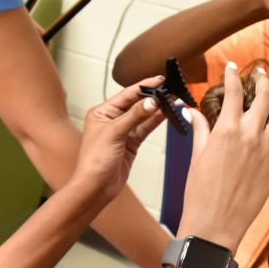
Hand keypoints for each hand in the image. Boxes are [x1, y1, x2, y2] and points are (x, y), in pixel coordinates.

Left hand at [70, 80, 165, 202]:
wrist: (95, 187)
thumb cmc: (95, 161)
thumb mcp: (115, 133)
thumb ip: (134, 116)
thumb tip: (151, 101)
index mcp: (101, 112)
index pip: (126, 94)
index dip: (144, 86)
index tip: (159, 80)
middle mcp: (111, 120)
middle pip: (135, 104)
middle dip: (152, 97)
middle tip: (170, 90)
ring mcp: (122, 132)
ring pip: (142, 116)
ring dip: (156, 109)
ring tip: (173, 100)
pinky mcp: (130, 144)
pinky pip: (145, 129)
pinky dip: (155, 122)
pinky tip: (166, 114)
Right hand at [178, 63, 268, 251]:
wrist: (215, 225)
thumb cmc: (200, 193)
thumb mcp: (197, 157)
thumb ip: (201, 130)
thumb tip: (194, 111)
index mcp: (227, 130)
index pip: (234, 91)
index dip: (233, 74)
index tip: (232, 66)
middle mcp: (250, 135)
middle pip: (265, 95)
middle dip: (263, 79)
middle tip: (260, 73)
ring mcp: (267, 150)